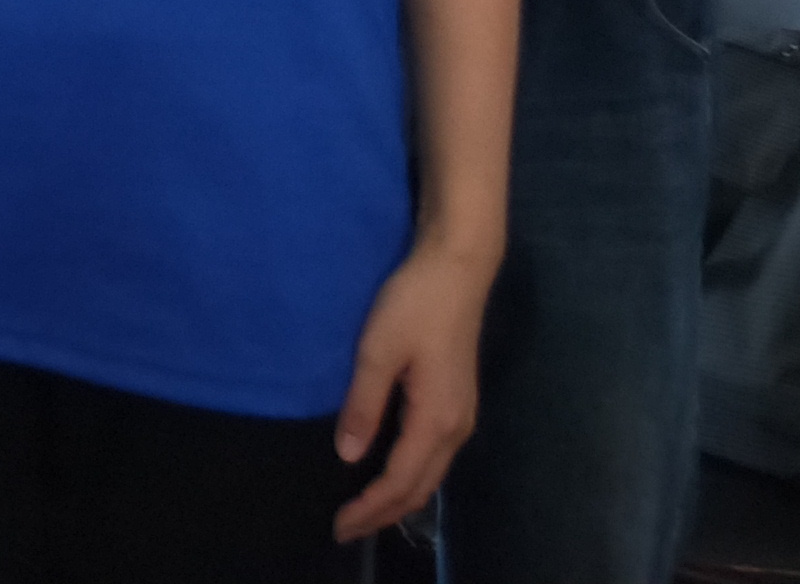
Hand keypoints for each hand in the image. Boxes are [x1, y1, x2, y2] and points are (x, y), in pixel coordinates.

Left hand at [331, 233, 493, 539]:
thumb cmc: (414, 304)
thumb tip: (348, 455)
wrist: (458, 270)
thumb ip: (364, 404)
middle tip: (345, 529)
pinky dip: (410, 476)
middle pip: (420, 487)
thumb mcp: (378, 350)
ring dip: (398, 499)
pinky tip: (390, 474)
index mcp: (436, 420)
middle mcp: (456, 428)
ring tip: (364, 512)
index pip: (399, 481)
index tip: (338, 525)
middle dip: (383, 514)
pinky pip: (433, 457)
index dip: (369, 507)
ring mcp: (461, 416)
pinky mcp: (457, 403)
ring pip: (430, 475)